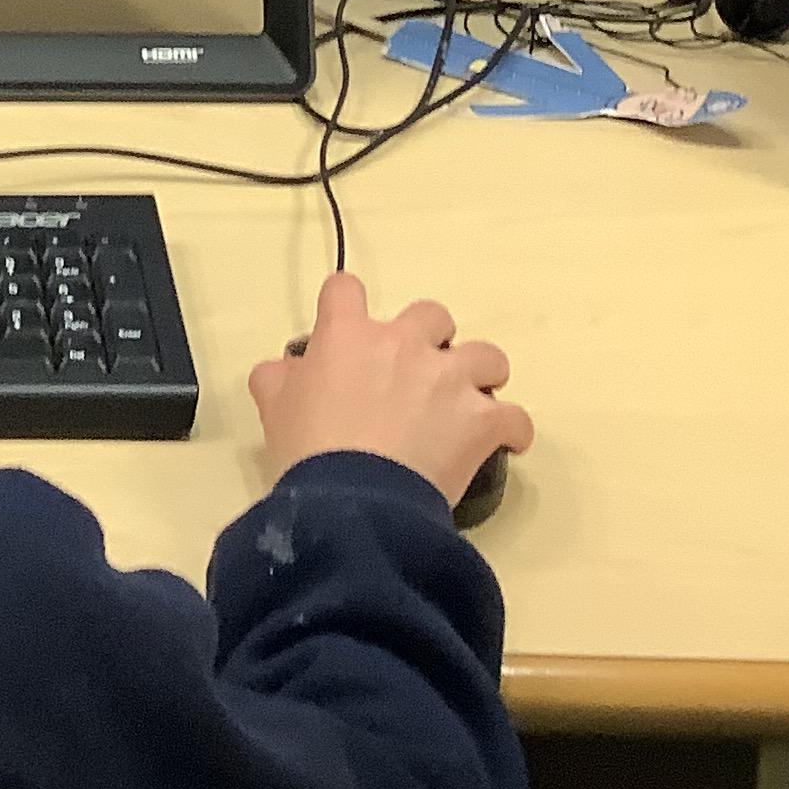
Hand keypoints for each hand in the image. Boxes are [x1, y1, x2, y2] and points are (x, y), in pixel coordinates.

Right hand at [249, 273, 533, 507]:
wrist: (355, 499)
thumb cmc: (307, 450)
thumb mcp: (274, 408)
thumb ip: (279, 378)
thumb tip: (285, 368)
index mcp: (348, 334)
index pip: (345, 290)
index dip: (347, 307)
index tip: (351, 332)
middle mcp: (404, 343)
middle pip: (432, 314)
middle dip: (430, 340)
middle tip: (417, 375)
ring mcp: (449, 379)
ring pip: (486, 356)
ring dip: (480, 376)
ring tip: (470, 403)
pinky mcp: (481, 420)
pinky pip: (514, 417)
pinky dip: (511, 430)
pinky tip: (503, 444)